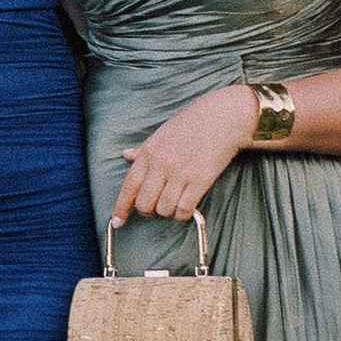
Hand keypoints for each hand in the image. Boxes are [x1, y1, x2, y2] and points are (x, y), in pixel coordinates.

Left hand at [110, 86, 260, 235]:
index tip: (118, 222)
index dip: (121, 208)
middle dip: (147, 211)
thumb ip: (144, 149)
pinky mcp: (200, 181)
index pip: (129, 186)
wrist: (223, 118)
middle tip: (155, 207)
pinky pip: (184, 209)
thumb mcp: (162, 133)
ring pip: (164, 209)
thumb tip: (126, 155)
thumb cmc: (193, 123)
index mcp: (149, 152)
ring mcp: (180, 174)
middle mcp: (161, 164)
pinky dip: (183, 214)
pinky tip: (185, 209)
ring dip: (167, 212)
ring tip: (174, 204)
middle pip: (144, 203)